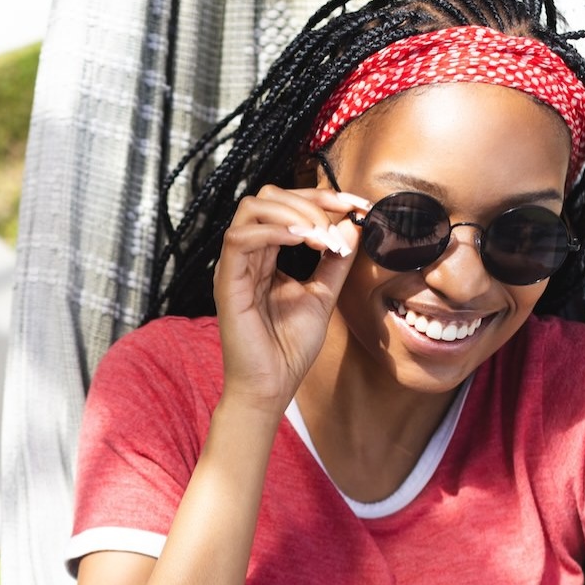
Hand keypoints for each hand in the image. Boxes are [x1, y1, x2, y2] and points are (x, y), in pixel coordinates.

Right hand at [214, 185, 371, 410]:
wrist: (271, 387)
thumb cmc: (289, 348)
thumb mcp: (323, 296)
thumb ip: (335, 262)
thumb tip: (352, 226)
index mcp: (265, 256)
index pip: (287, 205)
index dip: (323, 197)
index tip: (357, 205)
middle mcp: (247, 255)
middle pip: (268, 196)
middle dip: (310, 199)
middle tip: (341, 219)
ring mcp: (234, 266)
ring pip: (253, 208)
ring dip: (295, 212)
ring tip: (323, 236)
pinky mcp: (227, 282)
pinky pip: (240, 238)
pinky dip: (274, 231)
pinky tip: (303, 241)